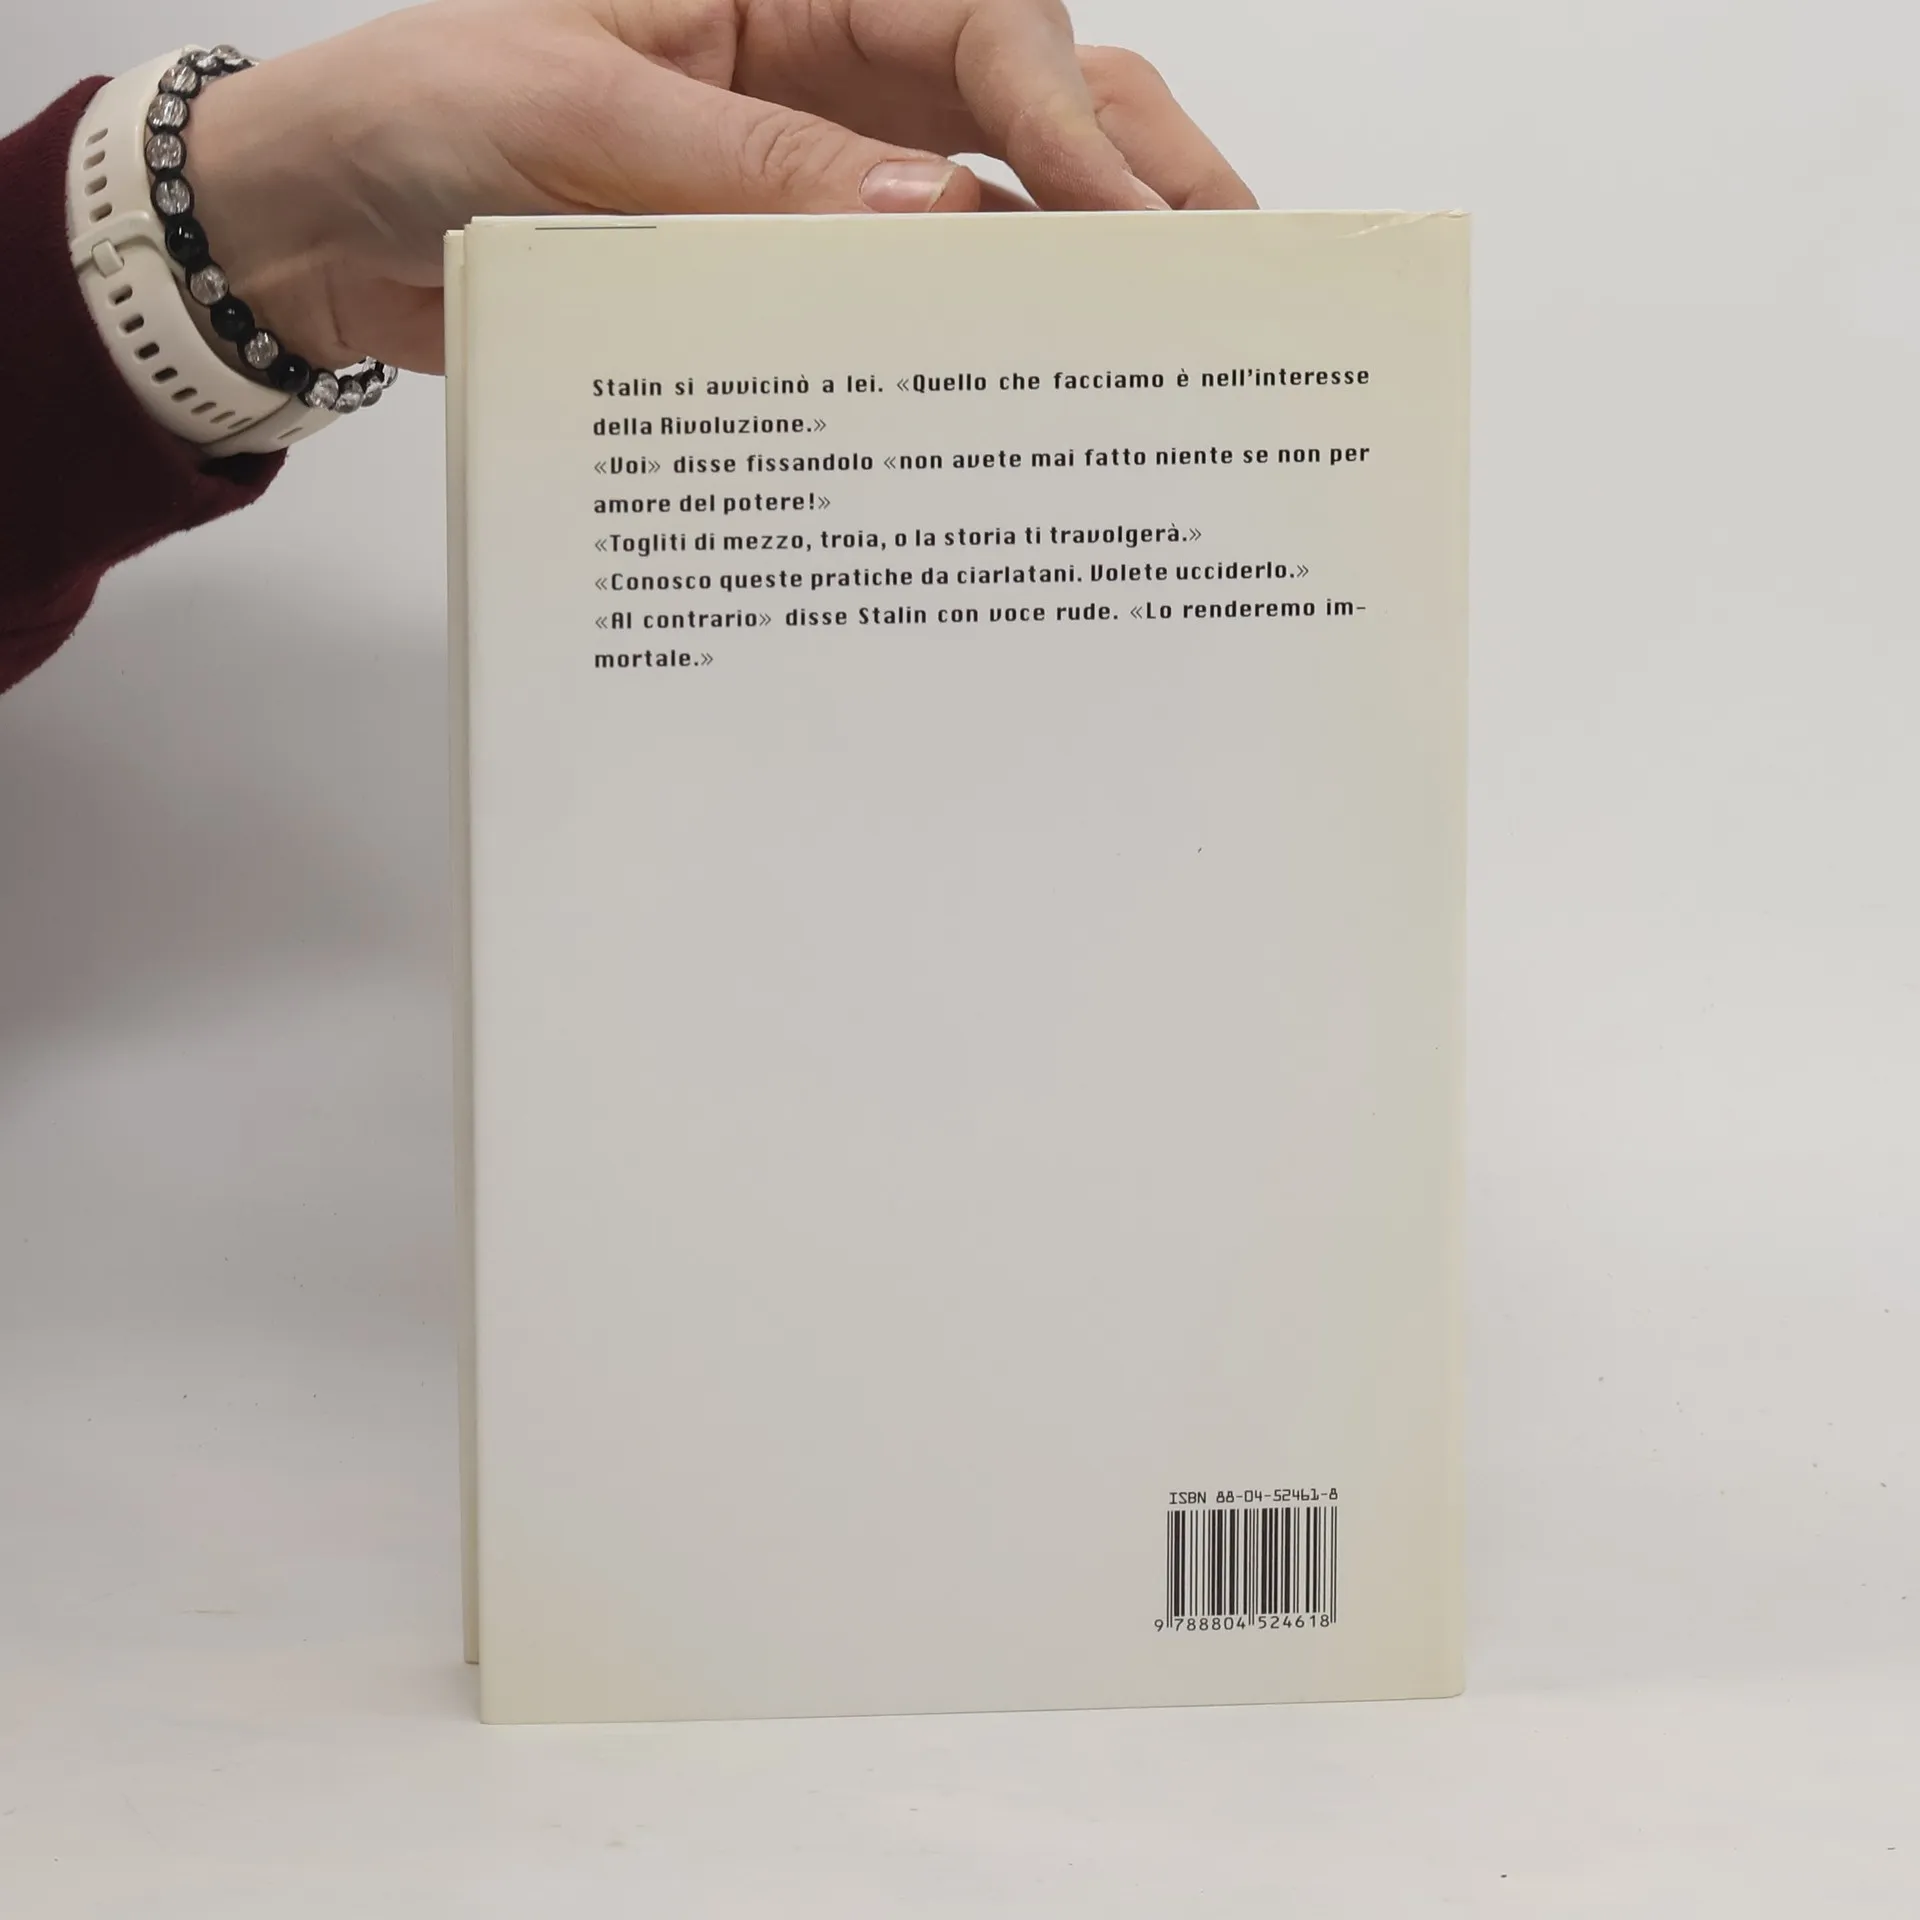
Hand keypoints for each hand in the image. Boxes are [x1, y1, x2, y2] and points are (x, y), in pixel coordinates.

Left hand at [184, 0, 1255, 374]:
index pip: (981, 27)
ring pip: (1000, 200)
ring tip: (1176, 338)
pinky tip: (1035, 390)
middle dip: (1140, 171)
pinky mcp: (791, 269)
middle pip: (1035, 96)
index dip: (1067, 119)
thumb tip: (939, 224)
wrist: (319, 223)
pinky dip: (978, 339)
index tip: (1120, 223)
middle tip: (1229, 266)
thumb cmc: (413, 113)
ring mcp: (821, 175)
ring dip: (1089, 260)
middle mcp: (826, 70)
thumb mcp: (575, 116)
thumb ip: (751, 169)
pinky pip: (910, 299)